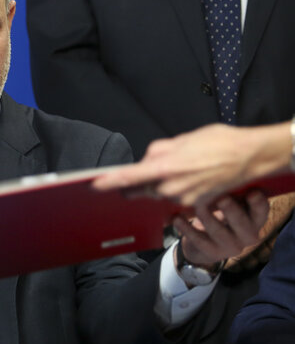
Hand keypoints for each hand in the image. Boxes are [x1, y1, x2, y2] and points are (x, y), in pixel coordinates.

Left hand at [93, 123, 291, 205]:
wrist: (249, 157)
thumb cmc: (217, 142)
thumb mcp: (182, 139)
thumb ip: (159, 150)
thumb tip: (147, 160)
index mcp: (164, 166)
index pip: (129, 177)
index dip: (109, 181)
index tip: (94, 184)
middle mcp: (170, 187)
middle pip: (142, 189)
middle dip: (138, 183)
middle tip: (142, 173)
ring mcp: (182, 198)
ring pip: (159, 193)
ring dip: (160, 184)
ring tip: (182, 168)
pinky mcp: (195, 204)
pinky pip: (176, 199)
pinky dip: (176, 189)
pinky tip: (190, 176)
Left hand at [173, 192, 268, 270]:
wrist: (204, 243)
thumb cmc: (220, 214)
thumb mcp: (229, 203)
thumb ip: (230, 192)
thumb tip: (218, 170)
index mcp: (255, 219)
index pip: (261, 212)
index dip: (259, 204)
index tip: (252, 193)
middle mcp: (248, 235)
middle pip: (242, 223)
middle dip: (232, 210)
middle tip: (222, 198)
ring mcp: (231, 246)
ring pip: (218, 232)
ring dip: (207, 217)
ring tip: (197, 206)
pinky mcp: (212, 252)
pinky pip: (198, 240)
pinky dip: (186, 228)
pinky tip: (177, 218)